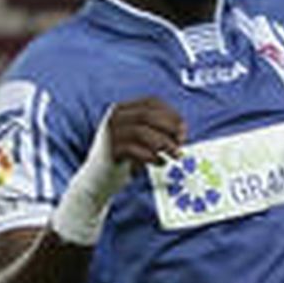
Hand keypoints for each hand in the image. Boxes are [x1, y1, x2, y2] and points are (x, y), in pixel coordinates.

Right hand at [51, 98, 185, 245]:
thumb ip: (158, 132)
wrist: (100, 180)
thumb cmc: (126, 159)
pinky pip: (134, 150)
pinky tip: (159, 162)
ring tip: (175, 154)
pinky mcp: (110, 151)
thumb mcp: (143, 140)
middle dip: (169, 127)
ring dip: (164, 143)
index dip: (171, 114)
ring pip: (141, 131)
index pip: (151, 102)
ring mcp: (110, 133)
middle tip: (181, 142)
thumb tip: (181, 132)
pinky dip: (151, 156)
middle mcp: (115, 118)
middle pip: (147, 114)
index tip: (184, 129)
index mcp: (124, 110)